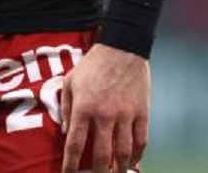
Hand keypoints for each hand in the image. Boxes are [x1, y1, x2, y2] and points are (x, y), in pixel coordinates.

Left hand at [60, 44, 149, 172]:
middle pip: (101, 155)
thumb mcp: (70, 81)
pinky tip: (132, 162)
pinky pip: (141, 141)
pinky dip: (137, 155)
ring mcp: (125, 114)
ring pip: (123, 152)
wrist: (123, 47)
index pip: (75, 144)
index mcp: (84, 107)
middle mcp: (104, 114)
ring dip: (119, 169)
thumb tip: (65, 133)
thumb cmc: (93, 64)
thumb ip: (66, 108)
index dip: (71, 165)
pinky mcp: (142, 112)